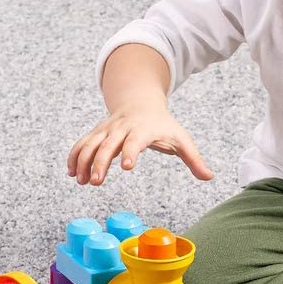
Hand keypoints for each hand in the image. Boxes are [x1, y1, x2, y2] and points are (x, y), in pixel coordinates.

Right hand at [67, 103, 213, 185]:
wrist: (140, 101)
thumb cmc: (162, 124)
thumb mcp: (181, 138)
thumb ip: (194, 159)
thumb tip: (210, 177)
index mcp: (143, 129)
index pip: (135, 141)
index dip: (130, 152)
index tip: (125, 167)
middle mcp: (122, 127)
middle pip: (108, 144)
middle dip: (100, 162)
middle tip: (95, 182)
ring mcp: (107, 129)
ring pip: (91, 143)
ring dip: (83, 161)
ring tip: (81, 181)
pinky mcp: (97, 132)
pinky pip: (82, 143)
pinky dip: (74, 156)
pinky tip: (71, 173)